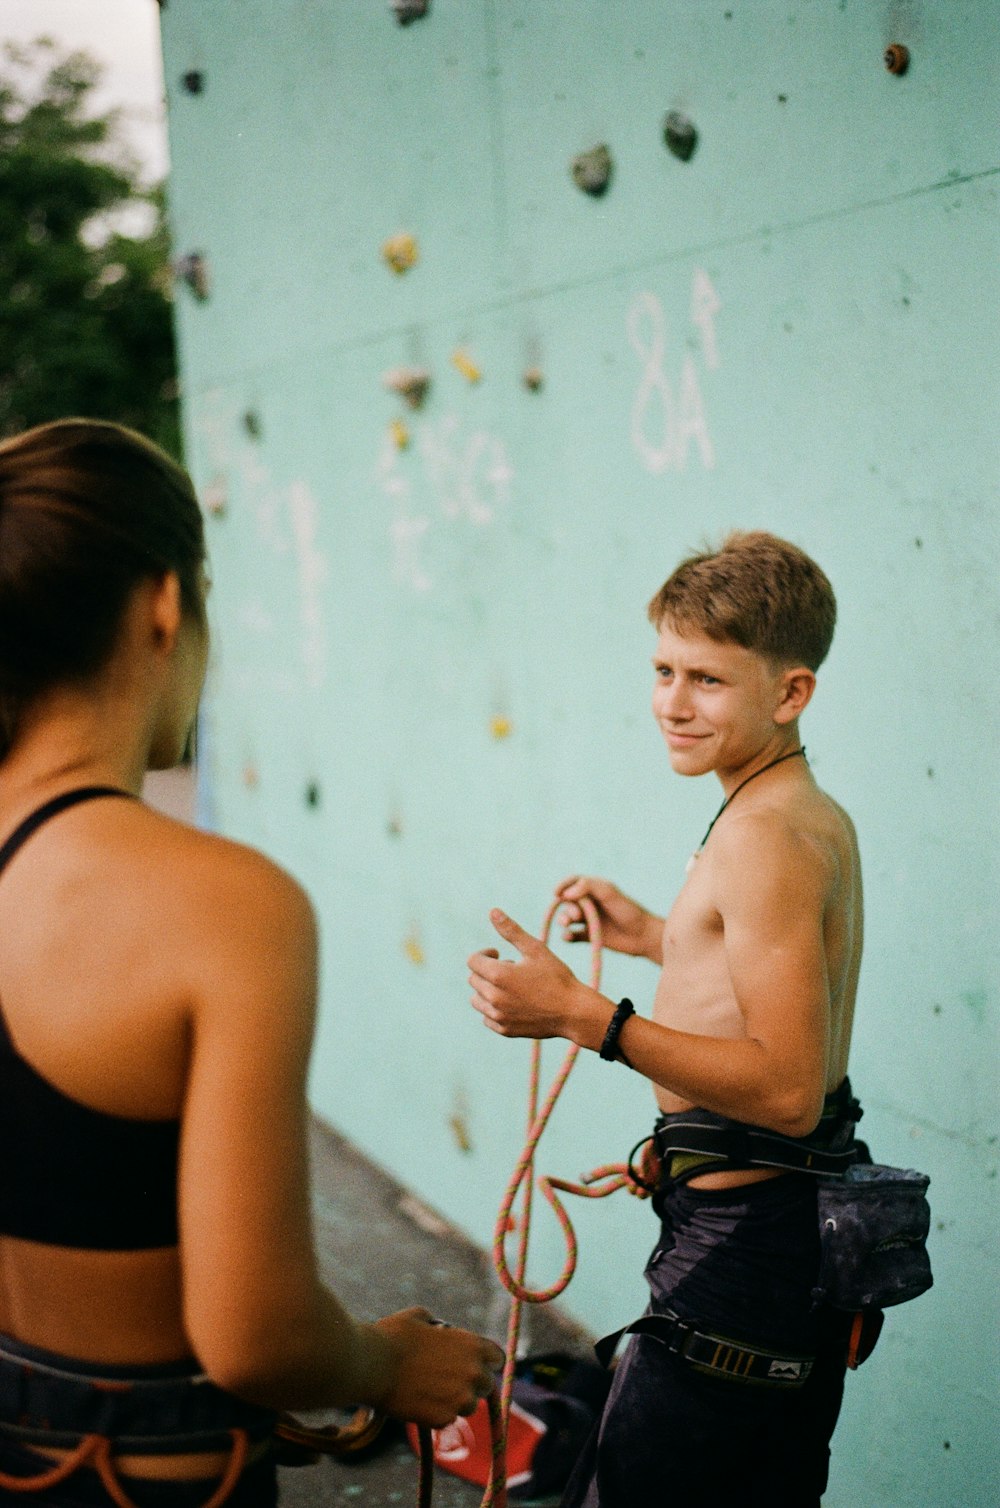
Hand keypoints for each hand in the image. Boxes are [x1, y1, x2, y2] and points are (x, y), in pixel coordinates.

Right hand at [373, 1308, 503, 1427]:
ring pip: (469, 1406)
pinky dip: (437, 1414)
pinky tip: (418, 1402)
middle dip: (471, 1384)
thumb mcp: (420, 1318)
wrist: (372, 1365)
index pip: (498, 1359)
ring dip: (455, 1401)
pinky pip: (447, 1419)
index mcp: (472, 1345)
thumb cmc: (393, 1336)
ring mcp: (460, 1399)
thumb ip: (439, 1327)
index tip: (476, 1366)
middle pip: (486, 1385)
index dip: (487, 1362)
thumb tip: (438, 1330)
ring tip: (431, 1391)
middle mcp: (473, 1373)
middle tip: (448, 1381)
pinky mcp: (444, 1419)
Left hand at [468, 909, 593, 1040]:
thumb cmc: (557, 977)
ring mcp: (498, 1016)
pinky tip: (514, 1003)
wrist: (574, 1012)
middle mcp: (493, 998)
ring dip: (488, 990)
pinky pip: (487, 1018)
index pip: (472, 961)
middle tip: (512, 969)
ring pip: (477, 999)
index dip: (485, 954)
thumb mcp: (535, 949)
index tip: (500, 954)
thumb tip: (492, 911)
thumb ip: (511, 931)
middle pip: (473, 979)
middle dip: (488, 971)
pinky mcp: (504, 1030)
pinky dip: (494, 1009)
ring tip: (511, 987)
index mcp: (498, 975)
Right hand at [556, 876, 662, 962]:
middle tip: (576, 916)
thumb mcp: (609, 893)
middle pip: (568, 902)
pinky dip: (567, 936)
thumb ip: (588, 887)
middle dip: (567, 907)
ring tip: (567, 924)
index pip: (573, 882)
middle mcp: (590, 904)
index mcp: (595, 890)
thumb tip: (565, 894)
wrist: (643, 936)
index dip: (563, 886)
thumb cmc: (628, 910)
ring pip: (568, 918)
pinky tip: (569, 937)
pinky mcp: (590, 937)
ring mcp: (590, 920)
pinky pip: (572, 936)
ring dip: (563, 920)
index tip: (556, 893)